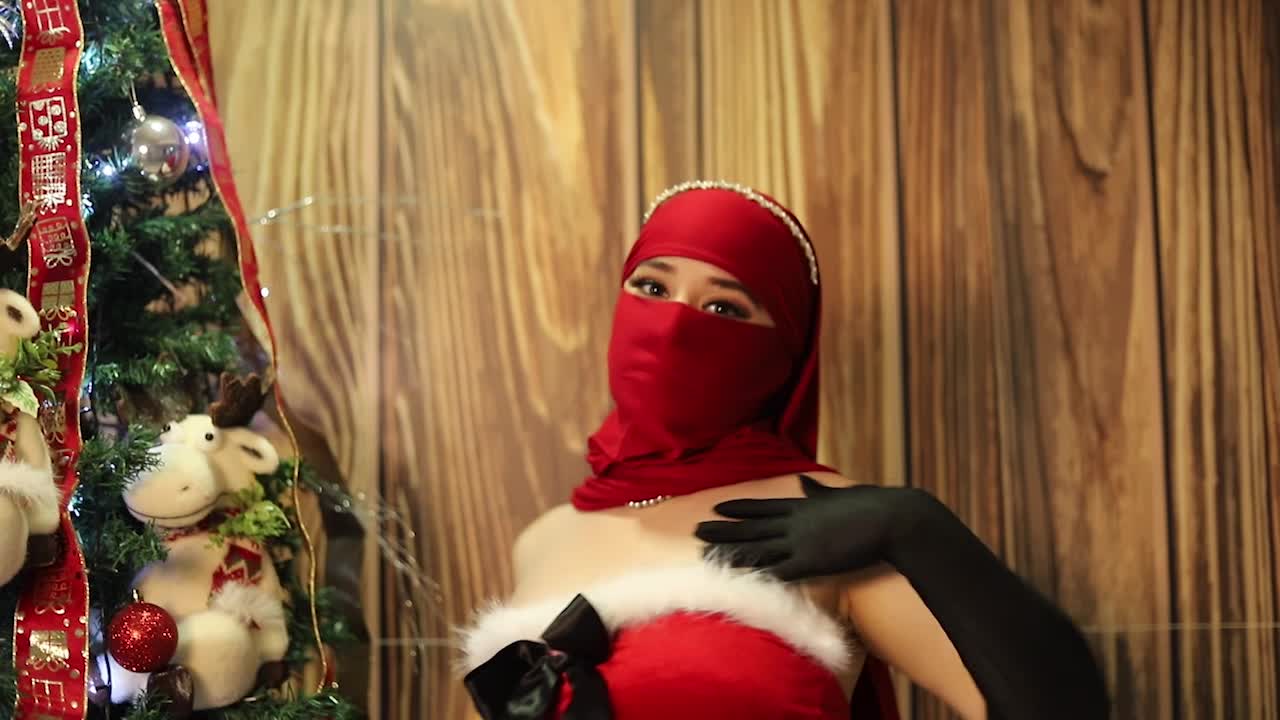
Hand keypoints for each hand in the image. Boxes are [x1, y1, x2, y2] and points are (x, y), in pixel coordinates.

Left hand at [694, 474, 928, 580]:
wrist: (895, 518)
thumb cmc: (875, 506)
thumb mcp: (841, 495)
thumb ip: (820, 492)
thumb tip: (806, 480)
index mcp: (804, 507)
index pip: (763, 508)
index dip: (738, 509)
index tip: (716, 508)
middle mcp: (797, 523)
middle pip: (752, 528)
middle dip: (722, 531)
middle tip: (695, 532)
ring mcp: (803, 542)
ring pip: (757, 549)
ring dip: (729, 554)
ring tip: (704, 555)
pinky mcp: (813, 562)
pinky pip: (778, 571)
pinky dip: (756, 575)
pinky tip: (736, 579)